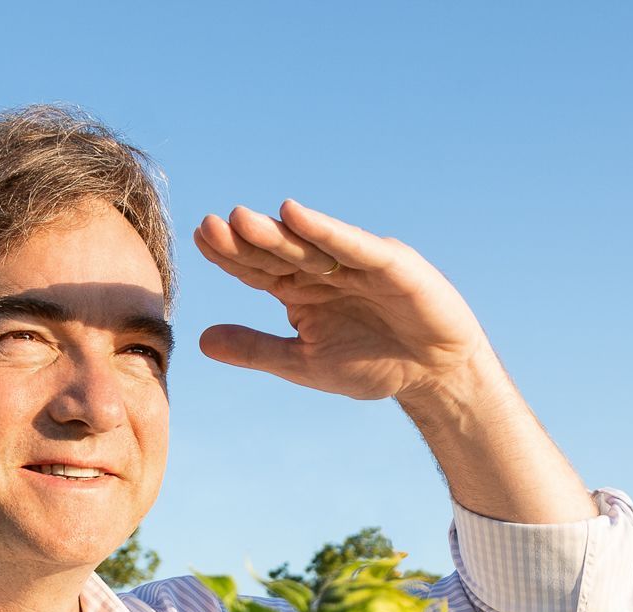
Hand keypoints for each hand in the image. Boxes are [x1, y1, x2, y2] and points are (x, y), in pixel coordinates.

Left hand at [193, 201, 491, 403]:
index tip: (199, 239)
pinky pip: (353, 245)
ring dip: (275, 232)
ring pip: (308, 245)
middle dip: (244, 241)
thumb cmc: (373, 364)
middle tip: (210, 226)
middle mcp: (324, 269)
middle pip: (277, 252)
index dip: (229, 256)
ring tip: (239, 219)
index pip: (257, 269)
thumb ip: (256, 349)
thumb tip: (201, 340)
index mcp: (300, 290)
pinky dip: (325, 230)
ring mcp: (356, 262)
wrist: (433, 374)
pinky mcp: (389, 262)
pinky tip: (295, 215)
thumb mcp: (304, 363)